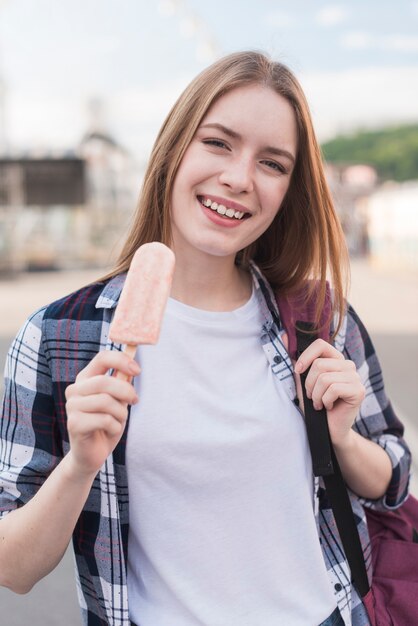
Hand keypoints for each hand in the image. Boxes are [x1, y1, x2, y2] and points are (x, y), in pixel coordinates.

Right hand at [65, 351, 139, 478]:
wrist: (92, 455)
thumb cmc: (106, 424)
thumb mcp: (118, 401)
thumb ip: (122, 383)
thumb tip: (133, 366)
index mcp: (85, 379)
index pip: (102, 358)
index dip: (121, 360)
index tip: (138, 370)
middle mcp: (74, 390)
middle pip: (104, 381)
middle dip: (125, 392)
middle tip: (134, 401)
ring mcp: (71, 406)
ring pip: (106, 401)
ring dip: (120, 413)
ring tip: (118, 421)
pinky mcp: (74, 424)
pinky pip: (104, 420)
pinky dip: (115, 426)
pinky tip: (110, 431)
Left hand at [295, 339, 364, 447]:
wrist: (328, 430)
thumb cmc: (315, 404)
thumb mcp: (303, 381)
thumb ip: (297, 360)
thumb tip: (283, 336)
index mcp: (335, 360)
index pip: (320, 344)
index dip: (305, 357)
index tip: (298, 371)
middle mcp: (348, 366)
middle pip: (319, 364)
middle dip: (309, 384)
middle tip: (312, 396)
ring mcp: (355, 377)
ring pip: (324, 378)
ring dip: (316, 395)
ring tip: (319, 403)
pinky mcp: (359, 391)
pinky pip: (333, 389)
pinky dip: (325, 400)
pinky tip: (328, 407)